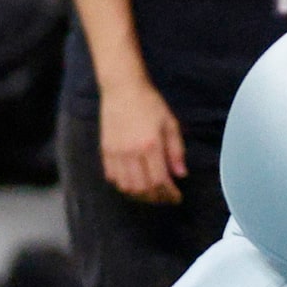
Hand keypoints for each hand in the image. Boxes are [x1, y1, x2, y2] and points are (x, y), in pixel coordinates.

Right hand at [99, 78, 186, 204]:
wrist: (122, 88)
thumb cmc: (149, 103)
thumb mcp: (170, 123)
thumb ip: (176, 150)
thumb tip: (181, 174)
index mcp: (151, 145)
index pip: (160, 180)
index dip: (169, 193)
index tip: (176, 197)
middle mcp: (132, 152)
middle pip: (143, 188)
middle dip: (156, 197)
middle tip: (165, 197)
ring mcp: (116, 152)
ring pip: (126, 186)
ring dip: (139, 195)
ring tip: (150, 193)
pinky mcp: (105, 150)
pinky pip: (112, 177)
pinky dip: (123, 185)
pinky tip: (133, 183)